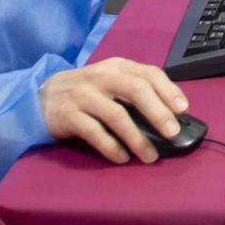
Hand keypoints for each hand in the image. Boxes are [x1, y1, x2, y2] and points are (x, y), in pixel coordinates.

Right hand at [39, 58, 188, 164]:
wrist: (40, 97)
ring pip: (117, 115)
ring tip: (150, 156)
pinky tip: (122, 158)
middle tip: (173, 133)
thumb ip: (134, 91)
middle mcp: (102, 77)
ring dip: (137, 138)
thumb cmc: (86, 91)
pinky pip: (94, 133)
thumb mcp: (110, 82)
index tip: (183, 109)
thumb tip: (170, 116)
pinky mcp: (68, 115)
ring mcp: (83, 95)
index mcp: (118, 67)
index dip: (169, 90)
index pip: (149, 73)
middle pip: (136, 90)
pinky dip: (111, 147)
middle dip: (158, 112)